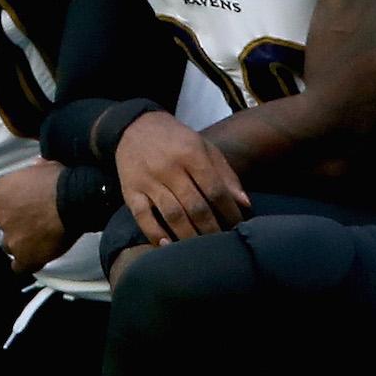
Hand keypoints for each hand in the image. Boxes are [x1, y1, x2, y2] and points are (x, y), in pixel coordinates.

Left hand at [0, 160, 68, 273]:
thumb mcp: (45, 165)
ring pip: (10, 245)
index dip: (19, 206)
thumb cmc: (61, 179)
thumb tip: (37, 166)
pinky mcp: (23, 256)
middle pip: (6, 223)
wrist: (73, 199)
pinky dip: (26, 264)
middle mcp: (0, 215)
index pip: (4, 202)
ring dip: (21, 244)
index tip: (33, 206)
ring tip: (40, 243)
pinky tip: (36, 260)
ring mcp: (10, 237)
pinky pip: (18, 266)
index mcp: (1, 191)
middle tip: (39, 223)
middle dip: (19, 224)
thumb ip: (36, 170)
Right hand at [113, 112, 248, 245]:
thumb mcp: (204, 147)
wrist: (134, 126)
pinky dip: (154, 233)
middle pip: (195, 206)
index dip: (229, 211)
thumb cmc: (175, 140)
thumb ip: (225, 174)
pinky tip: (166, 246)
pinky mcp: (130, 190)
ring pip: (172, 214)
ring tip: (199, 249)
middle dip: (211, 229)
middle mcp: (169, 168)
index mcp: (191, 154)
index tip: (238, 226)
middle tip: (221, 243)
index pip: (215, 190)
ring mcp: (148, 181)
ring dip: (188, 236)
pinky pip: (142, 217)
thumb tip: (245, 204)